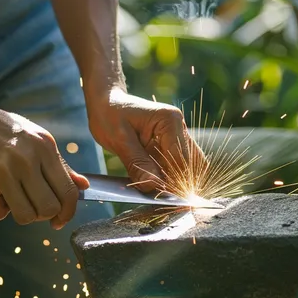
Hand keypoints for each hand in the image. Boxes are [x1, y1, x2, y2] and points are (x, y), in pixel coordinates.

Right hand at [0, 97, 87, 228]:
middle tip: (35, 206)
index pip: (68, 191)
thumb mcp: (39, 139)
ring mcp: (3, 171)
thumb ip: (61, 166)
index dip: (68, 212)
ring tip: (15, 198)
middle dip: (44, 214)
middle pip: (48, 208)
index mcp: (45, 148)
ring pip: (26, 216)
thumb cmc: (7, 131)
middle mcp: (27, 159)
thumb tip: (84, 186)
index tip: (60, 219)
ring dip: (22, 214)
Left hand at [86, 87, 204, 192]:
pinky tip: (151, 180)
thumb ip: (137, 163)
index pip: (181, 160)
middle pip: (191, 164)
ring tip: (152, 188)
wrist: (106, 102)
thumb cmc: (109, 114)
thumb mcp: (119, 140)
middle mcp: (179, 126)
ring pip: (187, 166)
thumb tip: (153, 186)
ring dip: (173, 179)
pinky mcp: (171, 143)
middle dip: (176, 182)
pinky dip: (167, 175)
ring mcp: (177, 135)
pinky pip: (176, 164)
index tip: (158, 196)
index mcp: (170, 121)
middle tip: (155, 194)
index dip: (172, 182)